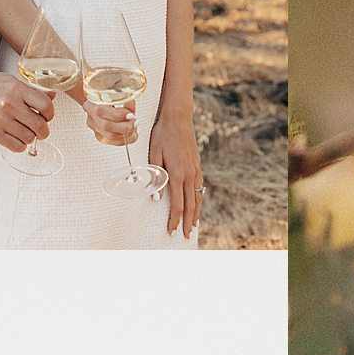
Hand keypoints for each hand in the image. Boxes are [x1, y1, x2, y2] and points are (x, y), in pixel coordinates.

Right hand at [0, 72, 51, 149]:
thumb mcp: (11, 82)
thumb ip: (32, 91)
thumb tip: (52, 96)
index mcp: (17, 90)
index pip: (46, 105)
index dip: (50, 113)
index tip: (47, 116)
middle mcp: (10, 105)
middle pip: (40, 125)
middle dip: (44, 129)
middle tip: (40, 129)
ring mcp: (1, 120)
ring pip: (29, 137)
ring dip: (30, 136)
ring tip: (24, 130)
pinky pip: (17, 146)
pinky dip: (20, 144)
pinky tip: (16, 137)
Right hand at [77, 92, 138, 147]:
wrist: (102, 102)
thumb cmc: (111, 97)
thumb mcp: (117, 95)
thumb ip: (124, 99)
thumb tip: (131, 102)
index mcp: (92, 103)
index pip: (101, 111)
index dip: (119, 115)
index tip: (131, 115)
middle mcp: (91, 117)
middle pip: (106, 126)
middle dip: (125, 126)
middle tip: (136, 122)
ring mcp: (94, 128)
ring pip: (110, 137)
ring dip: (127, 134)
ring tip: (135, 128)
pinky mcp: (99, 136)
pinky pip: (113, 142)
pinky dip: (125, 139)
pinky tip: (132, 134)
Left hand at [149, 107, 202, 236]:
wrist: (179, 118)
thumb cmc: (162, 134)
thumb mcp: (154, 154)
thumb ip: (156, 177)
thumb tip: (156, 198)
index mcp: (177, 174)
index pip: (177, 204)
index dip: (174, 220)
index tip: (171, 231)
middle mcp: (189, 175)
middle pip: (190, 205)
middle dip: (186, 222)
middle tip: (184, 236)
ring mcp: (196, 170)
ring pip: (198, 198)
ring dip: (195, 214)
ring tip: (193, 226)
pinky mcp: (197, 166)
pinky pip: (200, 188)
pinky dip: (199, 200)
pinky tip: (197, 206)